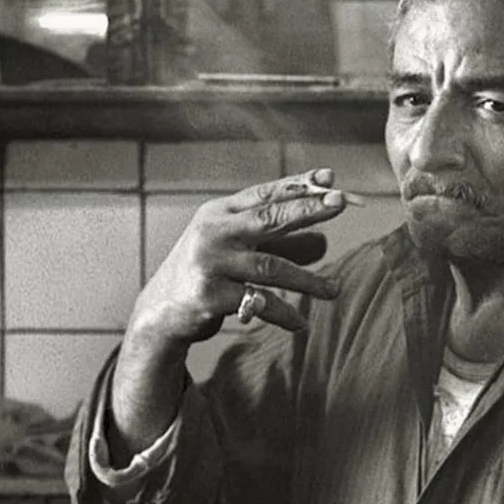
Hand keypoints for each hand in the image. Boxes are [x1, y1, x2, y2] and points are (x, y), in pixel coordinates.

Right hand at [107, 169, 355, 453]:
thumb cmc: (208, 271)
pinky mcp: (211, 296)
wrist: (161, 310)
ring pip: (272, 268)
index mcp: (220, 213)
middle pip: (269, 217)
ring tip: (334, 291)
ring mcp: (211, 264)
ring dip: (308, 281)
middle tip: (341, 202)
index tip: (331, 178)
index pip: (264, 193)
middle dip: (308, 209)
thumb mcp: (236, 248)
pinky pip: (260, 304)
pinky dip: (285, 314)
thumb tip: (324, 242)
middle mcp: (214, 233)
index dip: (298, 184)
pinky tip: (302, 325)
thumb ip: (275, 243)